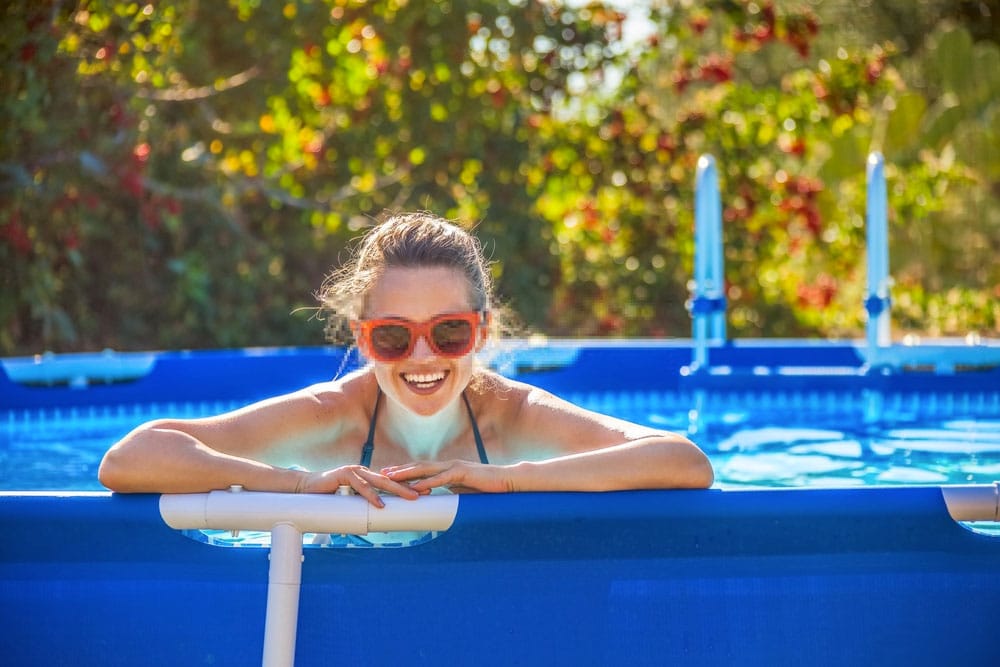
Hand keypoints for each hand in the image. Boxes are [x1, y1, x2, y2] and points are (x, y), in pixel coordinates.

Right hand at [296, 465, 419, 506]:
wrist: (303, 489)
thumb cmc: (326, 498)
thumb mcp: (347, 504)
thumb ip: (359, 510)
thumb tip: (371, 527)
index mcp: (365, 478)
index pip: (389, 482)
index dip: (405, 487)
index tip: (422, 493)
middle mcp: (362, 473)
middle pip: (389, 480)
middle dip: (408, 486)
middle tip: (424, 493)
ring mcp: (354, 472)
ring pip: (379, 481)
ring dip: (397, 490)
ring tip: (410, 497)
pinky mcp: (343, 475)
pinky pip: (360, 486)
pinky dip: (371, 495)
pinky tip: (381, 503)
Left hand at [381, 460, 513, 493]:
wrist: (507, 481)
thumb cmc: (487, 487)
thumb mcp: (465, 490)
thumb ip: (451, 491)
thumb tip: (439, 498)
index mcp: (448, 469)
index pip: (422, 470)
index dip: (405, 472)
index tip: (389, 475)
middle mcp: (449, 465)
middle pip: (419, 466)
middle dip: (400, 470)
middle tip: (382, 473)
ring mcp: (456, 467)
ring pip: (426, 470)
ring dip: (408, 474)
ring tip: (392, 478)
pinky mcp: (464, 473)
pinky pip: (443, 478)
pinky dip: (428, 483)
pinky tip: (417, 487)